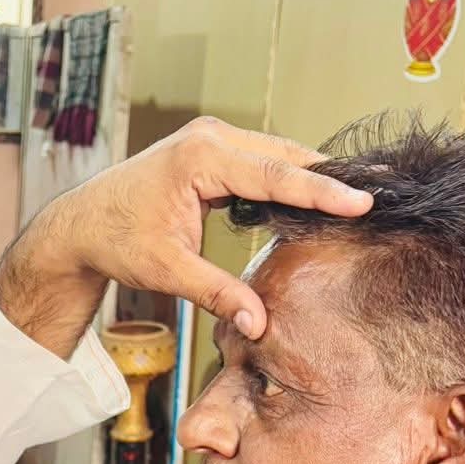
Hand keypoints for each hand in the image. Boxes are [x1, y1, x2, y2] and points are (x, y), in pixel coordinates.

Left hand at [0, 117, 372, 352]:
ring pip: (277, 154)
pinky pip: (262, 159)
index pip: (275, 175)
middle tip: (382, 186)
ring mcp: (211, 138)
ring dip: (314, 173)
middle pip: (285, 156)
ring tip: (361, 188)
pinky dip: (290, 174)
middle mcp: (209, 138)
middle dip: (331, 174)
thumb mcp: (167, 271)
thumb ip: (217, 293)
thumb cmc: (117, 241)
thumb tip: (258, 325)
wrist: (82, 223)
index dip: (322, 190)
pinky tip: (319, 191)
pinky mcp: (212, 149)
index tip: (362, 200)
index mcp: (199, 160)